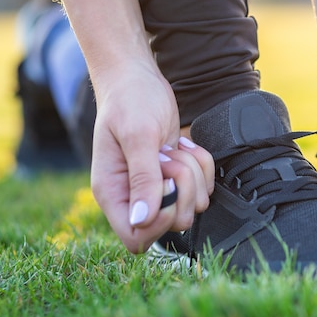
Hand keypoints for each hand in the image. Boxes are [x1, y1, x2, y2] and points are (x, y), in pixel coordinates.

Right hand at [90, 61, 213, 252]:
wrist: (138, 79)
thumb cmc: (130, 101)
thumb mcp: (138, 136)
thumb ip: (143, 178)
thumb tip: (142, 220)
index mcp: (113, 193)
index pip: (137, 237)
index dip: (160, 220)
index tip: (165, 184)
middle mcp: (133, 196)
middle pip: (173, 223)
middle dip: (182, 189)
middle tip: (167, 158)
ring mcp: (156, 187)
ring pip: (192, 205)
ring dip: (193, 173)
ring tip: (171, 148)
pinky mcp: (176, 176)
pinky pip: (203, 187)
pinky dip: (201, 164)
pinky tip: (182, 145)